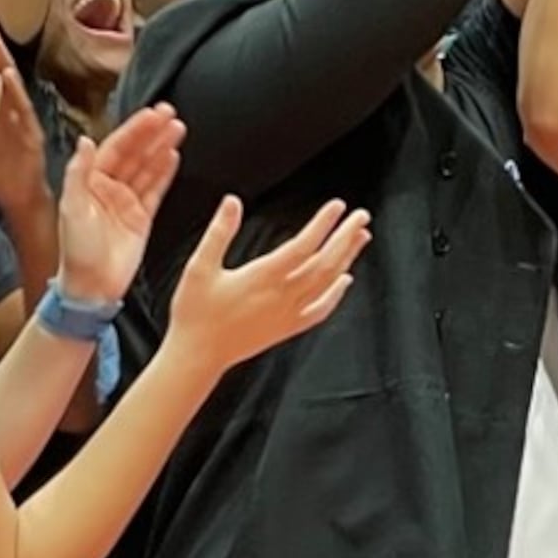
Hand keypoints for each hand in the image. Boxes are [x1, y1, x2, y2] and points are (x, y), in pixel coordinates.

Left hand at [54, 99, 184, 302]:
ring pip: (148, 168)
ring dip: (162, 148)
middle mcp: (108, 188)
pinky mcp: (142, 218)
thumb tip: (85, 140)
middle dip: (152, 133)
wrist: (91, 288)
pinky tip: (174, 156)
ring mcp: (127, 202)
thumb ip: (79, 173)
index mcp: (90, 182)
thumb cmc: (76, 251)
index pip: (116, 148)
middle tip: (171, 113)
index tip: (151, 114)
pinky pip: (156, 190)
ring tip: (178, 128)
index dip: (134, 130)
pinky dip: (164, 173)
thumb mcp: (71, 208)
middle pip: (135, 153)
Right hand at [163, 194, 372, 374]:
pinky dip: (336, 294)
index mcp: (262, 277)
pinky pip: (320, 311)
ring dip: (346, 259)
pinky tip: (346, 280)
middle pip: (323, 262)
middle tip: (362, 216)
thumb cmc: (195, 312)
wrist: (197, 355)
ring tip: (361, 237)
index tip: (337, 206)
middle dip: (345, 237)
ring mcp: (287, 314)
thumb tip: (232, 202)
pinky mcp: (287, 329)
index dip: (322, 225)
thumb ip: (218, 233)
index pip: (302, 246)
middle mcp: (281, 296)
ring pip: (326, 284)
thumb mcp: (199, 267)